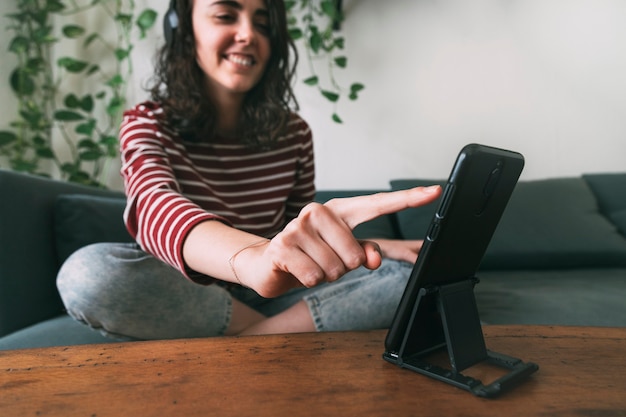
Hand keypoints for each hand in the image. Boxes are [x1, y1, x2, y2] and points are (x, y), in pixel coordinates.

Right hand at [238, 186, 440, 296]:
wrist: (269, 263)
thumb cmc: (312, 255)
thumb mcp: (342, 255)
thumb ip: (364, 253)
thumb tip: (373, 259)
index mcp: (339, 210)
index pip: (377, 204)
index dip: (407, 200)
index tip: (434, 192)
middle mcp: (319, 212)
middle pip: (355, 255)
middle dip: (343, 268)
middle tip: (325, 261)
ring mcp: (298, 226)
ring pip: (335, 269)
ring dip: (325, 276)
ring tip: (311, 264)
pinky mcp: (283, 245)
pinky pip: (314, 276)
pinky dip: (309, 281)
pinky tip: (297, 270)